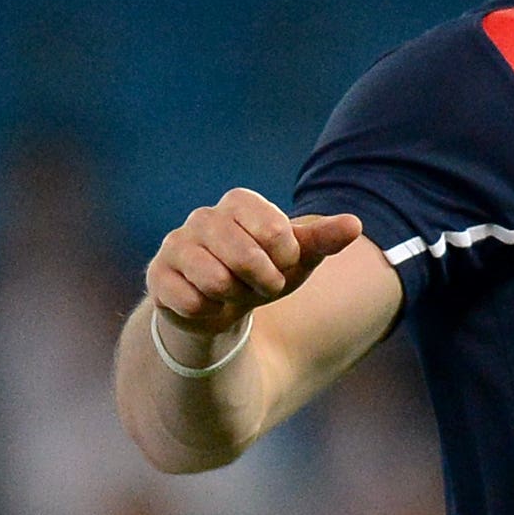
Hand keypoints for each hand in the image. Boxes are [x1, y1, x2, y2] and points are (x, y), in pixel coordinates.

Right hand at [146, 189, 362, 353]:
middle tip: (262, 285)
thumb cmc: (261, 273)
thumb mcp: (296, 258)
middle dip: (263, 281)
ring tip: (232, 292)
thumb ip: (323, 239)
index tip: (281, 262)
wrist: (219, 306)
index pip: (273, 229)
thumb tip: (355, 225)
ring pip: (214, 279)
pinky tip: (207, 303)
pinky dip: (208, 311)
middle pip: (243, 255)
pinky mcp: (158, 275)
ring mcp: (176, 245)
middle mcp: (203, 217)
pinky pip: (190, 301)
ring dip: (234, 297)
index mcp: (239, 203)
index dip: (285, 258)